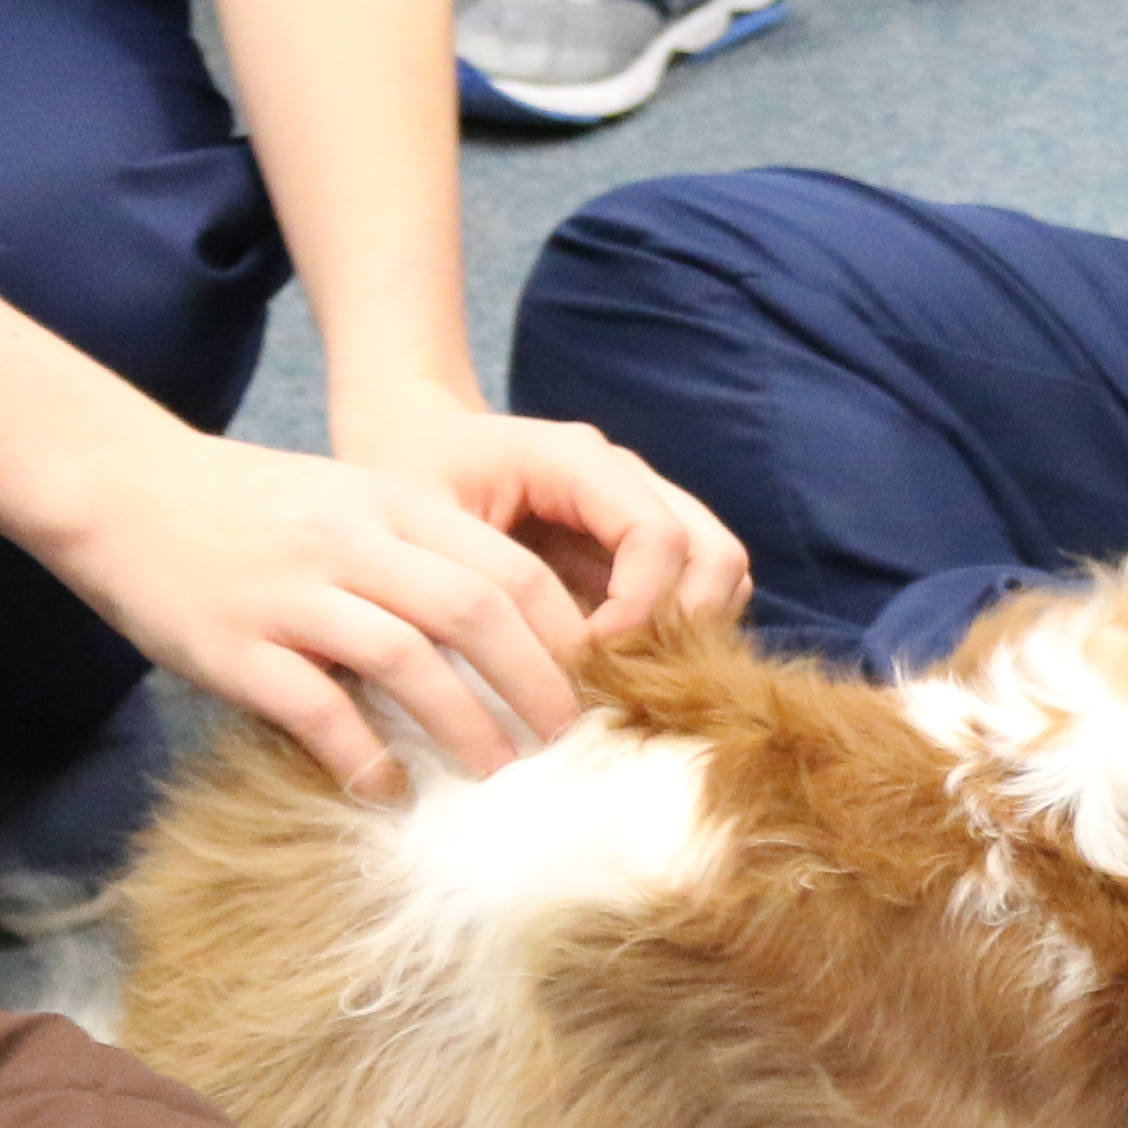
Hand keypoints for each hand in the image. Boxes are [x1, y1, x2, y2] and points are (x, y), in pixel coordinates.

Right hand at [36, 421, 604, 798]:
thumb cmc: (248, 505)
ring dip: (465, 724)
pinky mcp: (235, 645)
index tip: (593, 684)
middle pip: (477, 611)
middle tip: (570, 742)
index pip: (508, 566)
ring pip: (408, 658)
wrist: (122, 485)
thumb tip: (498, 635)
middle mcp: (354, 541)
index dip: (563, 631)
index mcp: (393, 503)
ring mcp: (294, 592)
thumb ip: (415, 552)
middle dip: (537, 683)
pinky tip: (387, 790)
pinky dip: (363, 755)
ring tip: (498, 774)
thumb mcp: (348, 499)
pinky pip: (316, 708)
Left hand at [332, 383, 751, 647]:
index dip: (636, 612)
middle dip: (678, 630)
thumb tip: (533, 665)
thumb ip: (482, 581)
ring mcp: (641, 509)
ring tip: (617, 680)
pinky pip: (695, 592)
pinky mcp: (637, 547)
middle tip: (612, 684)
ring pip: (721, 576)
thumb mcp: (422, 525)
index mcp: (579, 459)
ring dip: (685, 636)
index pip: (656, 538)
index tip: (583, 665)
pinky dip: (675, 635)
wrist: (406, 444)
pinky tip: (613, 668)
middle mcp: (627, 479)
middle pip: (714, 557)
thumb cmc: (407, 479)